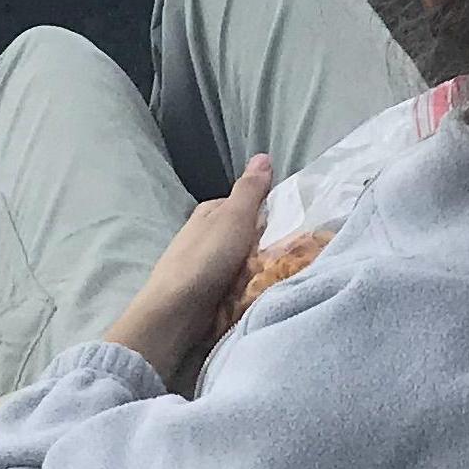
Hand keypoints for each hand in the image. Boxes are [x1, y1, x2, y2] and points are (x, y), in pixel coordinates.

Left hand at [105, 157, 274, 389]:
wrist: (175, 312)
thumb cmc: (204, 259)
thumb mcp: (233, 217)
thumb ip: (250, 189)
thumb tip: (263, 156)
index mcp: (210, 212)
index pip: (250, 203)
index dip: (272, 212)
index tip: (293, 225)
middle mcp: (206, 233)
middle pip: (250, 232)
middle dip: (268, 242)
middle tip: (289, 253)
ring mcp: (207, 262)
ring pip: (246, 257)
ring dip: (260, 266)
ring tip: (280, 274)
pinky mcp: (208, 288)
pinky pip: (238, 280)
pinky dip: (249, 284)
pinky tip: (260, 290)